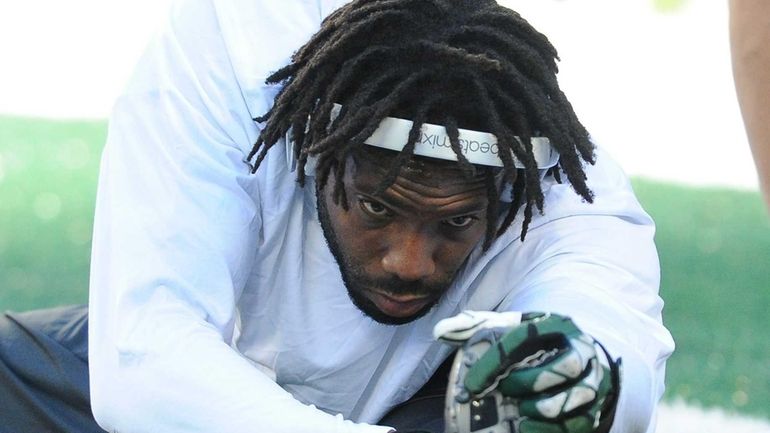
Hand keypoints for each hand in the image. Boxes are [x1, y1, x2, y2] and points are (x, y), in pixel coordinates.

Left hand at [435, 311, 619, 432]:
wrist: (582, 360)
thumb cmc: (537, 345)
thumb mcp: (511, 328)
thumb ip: (477, 327)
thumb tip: (440, 330)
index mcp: (556, 325)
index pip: (522, 339)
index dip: (493, 362)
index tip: (470, 384)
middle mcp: (581, 351)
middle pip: (555, 370)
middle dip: (522, 384)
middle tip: (502, 391)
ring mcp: (592, 382)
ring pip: (563, 402)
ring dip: (533, 410)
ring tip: (515, 410)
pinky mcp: (594, 408)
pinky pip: (571, 425)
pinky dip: (544, 430)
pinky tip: (524, 428)